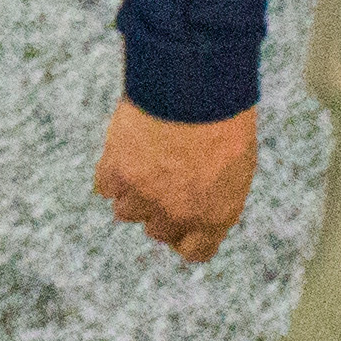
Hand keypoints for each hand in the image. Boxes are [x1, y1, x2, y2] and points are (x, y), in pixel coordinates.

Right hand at [96, 101, 260, 263]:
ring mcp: (146, 197)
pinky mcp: (118, 174)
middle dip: (156, 209)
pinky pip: (105, 186)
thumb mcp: (235, 165)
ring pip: (125, 211)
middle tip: (158, 177)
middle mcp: (178, 215)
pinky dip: (110, 171)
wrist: (196, 88)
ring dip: (130, 190)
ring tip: (140, 158)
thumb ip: (215, 192)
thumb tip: (198, 198)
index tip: (177, 219)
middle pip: (156, 231)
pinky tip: (123, 150)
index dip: (183, 235)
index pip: (194, 251)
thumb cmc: (223, 117)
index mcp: (215, 216)